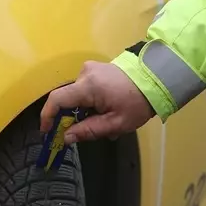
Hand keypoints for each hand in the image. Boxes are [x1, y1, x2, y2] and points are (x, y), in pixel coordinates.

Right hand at [40, 61, 154, 143]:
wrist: (157, 78)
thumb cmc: (137, 102)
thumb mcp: (115, 123)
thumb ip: (88, 130)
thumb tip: (66, 137)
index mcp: (88, 86)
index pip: (57, 99)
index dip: (47, 116)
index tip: (47, 131)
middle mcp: (85, 73)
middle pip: (68, 100)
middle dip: (76, 118)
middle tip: (92, 132)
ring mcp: (91, 68)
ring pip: (78, 96)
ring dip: (87, 112)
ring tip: (108, 123)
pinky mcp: (97, 68)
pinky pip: (86, 89)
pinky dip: (93, 103)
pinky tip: (109, 111)